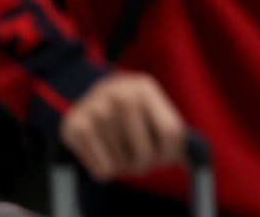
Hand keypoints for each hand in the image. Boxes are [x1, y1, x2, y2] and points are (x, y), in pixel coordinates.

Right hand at [59, 72, 185, 180]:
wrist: (93, 97)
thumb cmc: (133, 111)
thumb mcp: (154, 109)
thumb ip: (172, 131)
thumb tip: (185, 160)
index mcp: (145, 88)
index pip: (170, 133)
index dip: (171, 153)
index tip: (164, 157)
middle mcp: (119, 95)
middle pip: (145, 153)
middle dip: (146, 164)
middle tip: (141, 159)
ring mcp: (95, 109)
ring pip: (122, 164)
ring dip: (125, 167)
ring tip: (121, 151)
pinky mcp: (74, 127)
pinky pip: (102, 170)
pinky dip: (107, 171)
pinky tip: (105, 155)